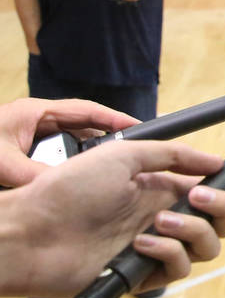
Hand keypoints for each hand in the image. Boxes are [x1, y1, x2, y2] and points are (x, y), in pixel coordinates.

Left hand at [0, 97, 138, 186]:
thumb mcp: (4, 163)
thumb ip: (34, 174)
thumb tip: (65, 187)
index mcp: (35, 112)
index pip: (86, 110)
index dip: (114, 118)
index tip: (138, 126)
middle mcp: (38, 120)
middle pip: (83, 126)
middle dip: (105, 138)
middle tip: (129, 151)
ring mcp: (32, 134)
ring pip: (71, 141)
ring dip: (86, 154)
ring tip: (108, 166)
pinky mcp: (26, 149)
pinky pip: (56, 154)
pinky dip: (70, 163)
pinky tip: (79, 176)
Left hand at [9, 140, 224, 297]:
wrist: (33, 229)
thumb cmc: (72, 187)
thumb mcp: (126, 154)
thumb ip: (175, 155)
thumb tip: (216, 161)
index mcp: (164, 187)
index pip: (217, 188)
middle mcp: (166, 216)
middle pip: (223, 219)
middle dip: (224, 206)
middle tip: (200, 197)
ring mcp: (156, 246)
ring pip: (208, 246)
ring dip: (192, 230)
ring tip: (160, 222)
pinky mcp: (143, 274)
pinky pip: (178, 268)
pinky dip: (166, 252)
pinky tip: (140, 243)